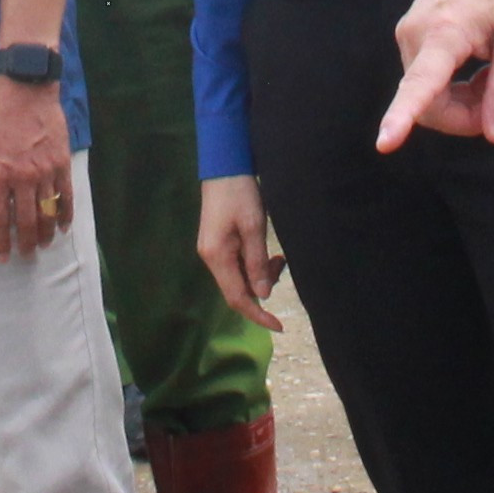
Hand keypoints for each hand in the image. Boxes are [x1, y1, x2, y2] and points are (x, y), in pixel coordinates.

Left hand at [0, 78, 77, 260]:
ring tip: (43, 245)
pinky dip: (65, 215)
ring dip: (46, 233)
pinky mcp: (62, 163)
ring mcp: (45, 171)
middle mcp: (23, 177)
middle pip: (27, 221)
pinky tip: (63, 227)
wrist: (27, 93)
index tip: (2, 257)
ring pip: (48, 213)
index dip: (0, 241)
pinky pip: (66, 196)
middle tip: (26, 255)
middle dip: (26, 243)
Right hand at [196, 175, 283, 330]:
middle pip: (237, 289)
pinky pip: (237, 264)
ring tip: (278, 256)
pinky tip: (268, 253)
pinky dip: (254, 264)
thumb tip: (263, 295)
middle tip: (282, 266)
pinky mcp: (217, 243)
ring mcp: (212, 250)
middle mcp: (211, 258)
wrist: (224, 166)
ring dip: (260, 274)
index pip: (237, 298)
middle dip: (263, 288)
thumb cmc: (240, 193)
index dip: (258, 315)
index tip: (279, 326)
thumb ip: (258, 263)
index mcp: (217, 256)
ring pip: (238, 277)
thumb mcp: (254, 227)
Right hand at [378, 0, 493, 147]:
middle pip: (430, 103)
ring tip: (493, 72)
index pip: (420, 85)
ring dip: (461, 98)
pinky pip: (426, 75)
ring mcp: (408, 31)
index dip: (402, 117)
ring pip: (428, 93)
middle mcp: (415, 33)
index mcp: (445, 32)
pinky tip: (478, 62)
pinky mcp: (410, 31)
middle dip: (464, 115)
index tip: (385, 143)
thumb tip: (493, 133)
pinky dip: (452, 83)